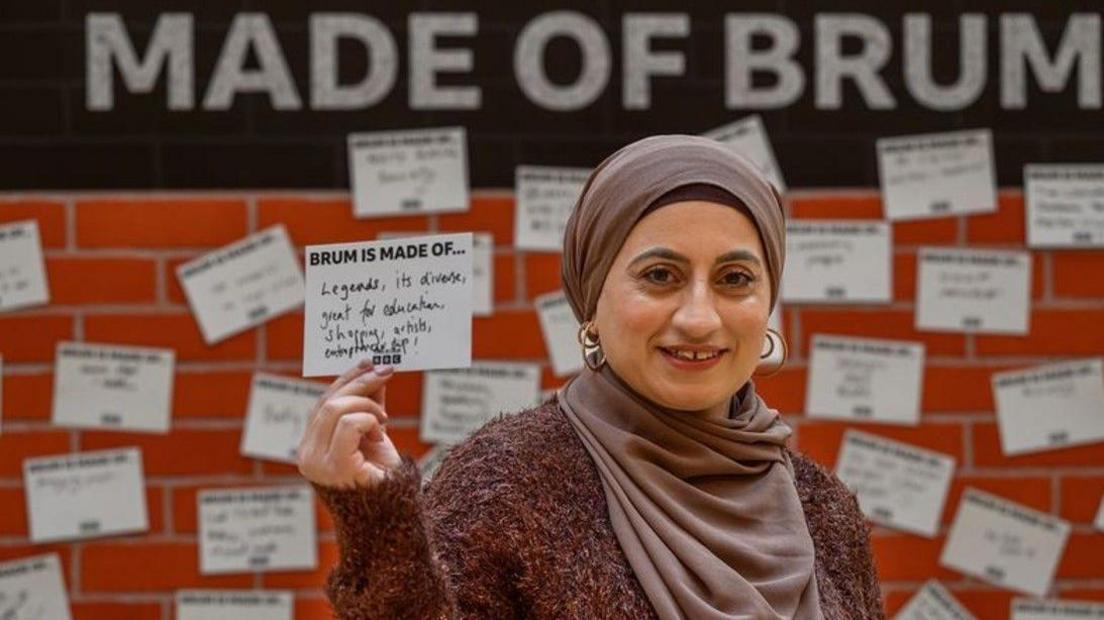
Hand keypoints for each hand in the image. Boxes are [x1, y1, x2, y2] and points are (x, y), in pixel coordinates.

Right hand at [297, 360, 401, 489]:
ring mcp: (317, 464)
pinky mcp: (335, 468)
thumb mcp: (374, 432)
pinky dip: (368, 420)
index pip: (322, 403)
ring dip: (368, 406)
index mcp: (311, 447)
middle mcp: (307, 456)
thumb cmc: (384, 478)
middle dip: (360, 382)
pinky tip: (380, 433)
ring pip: (335, 409)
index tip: (369, 363)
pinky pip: (348, 425)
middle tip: (387, 371)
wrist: (394, 515)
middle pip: (327, 402)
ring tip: (384, 421)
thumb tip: (372, 369)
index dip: (345, 380)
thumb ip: (369, 405)